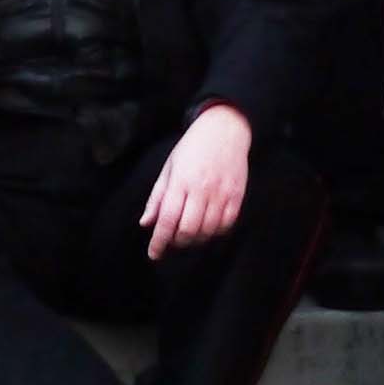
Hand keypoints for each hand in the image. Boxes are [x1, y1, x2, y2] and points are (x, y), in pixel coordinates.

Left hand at [140, 104, 251, 259]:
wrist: (224, 130)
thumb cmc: (191, 148)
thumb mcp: (169, 168)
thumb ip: (157, 197)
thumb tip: (146, 223)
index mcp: (180, 181)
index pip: (167, 219)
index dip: (159, 240)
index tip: (154, 254)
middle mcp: (201, 189)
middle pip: (188, 229)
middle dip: (177, 241)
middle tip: (172, 240)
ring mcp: (221, 193)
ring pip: (208, 230)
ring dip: (196, 239)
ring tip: (189, 234)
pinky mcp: (237, 195)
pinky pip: (227, 224)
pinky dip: (215, 232)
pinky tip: (208, 227)